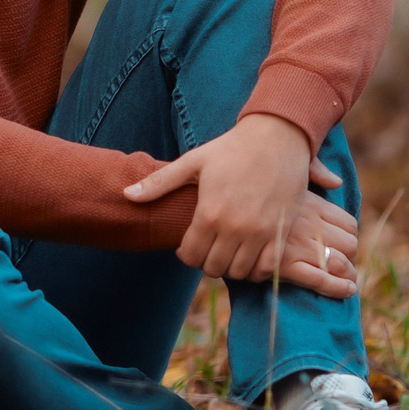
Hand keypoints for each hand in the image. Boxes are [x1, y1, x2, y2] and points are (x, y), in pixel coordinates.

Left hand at [122, 114, 360, 296]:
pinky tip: (249, 256)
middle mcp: (235, 228)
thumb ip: (159, 182)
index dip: (186, 255)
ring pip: (239, 272)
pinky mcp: (281, 232)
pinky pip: (267, 269)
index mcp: (209, 213)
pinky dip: (256, 270)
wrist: (277, 137)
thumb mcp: (193, 162)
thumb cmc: (232, 148)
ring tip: (226, 251)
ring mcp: (261, 232)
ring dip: (230, 267)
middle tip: (207, 247)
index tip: (188, 245)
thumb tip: (126, 195)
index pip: (191, 256)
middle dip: (205, 261)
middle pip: (213, 268)